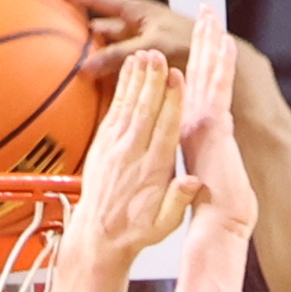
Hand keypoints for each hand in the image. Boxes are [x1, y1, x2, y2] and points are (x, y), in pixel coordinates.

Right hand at [47, 0, 196, 74]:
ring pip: (102, 41)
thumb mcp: (154, 48)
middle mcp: (134, 24)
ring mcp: (136, 42)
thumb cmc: (194, 49)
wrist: (219, 62)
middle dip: (71, 15)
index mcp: (137, 11)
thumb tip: (85, 66)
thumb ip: (120, 56)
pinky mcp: (139, 61)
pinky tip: (85, 81)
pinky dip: (98, 68)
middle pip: (94, 16)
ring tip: (57, 53)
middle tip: (43, 16)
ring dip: (84, 46)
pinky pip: (112, 62)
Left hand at [69, 49, 196, 263]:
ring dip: (136, 78)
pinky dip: (121, 88)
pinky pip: (114, 110)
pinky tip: (128, 69)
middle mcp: (132, 155)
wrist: (98, 238)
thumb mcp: (164, 225)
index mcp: (152, 171)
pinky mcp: (103, 144)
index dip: (172, 102)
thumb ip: (178, 202)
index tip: (177, 79)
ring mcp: (115, 148)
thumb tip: (192, 182)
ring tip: (144, 53)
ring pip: (128, 106)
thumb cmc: (135, 230)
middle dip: (152, 81)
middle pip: (145, 111)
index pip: (165, 130)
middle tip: (158, 54)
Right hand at [177, 8, 255, 237]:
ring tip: (210, 14)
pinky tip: (225, 40)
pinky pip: (217, 85)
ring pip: (205, 72)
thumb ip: (200, 168)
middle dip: (199, 40)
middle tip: (203, 12)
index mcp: (189, 135)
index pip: (192, 90)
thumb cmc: (215, 215)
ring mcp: (203, 123)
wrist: (216, 228)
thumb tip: (199, 169)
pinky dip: (220, 62)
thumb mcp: (202, 187)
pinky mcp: (214, 125)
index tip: (197, 40)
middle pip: (196, 73)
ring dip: (208, 41)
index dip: (194, 62)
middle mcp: (193, 124)